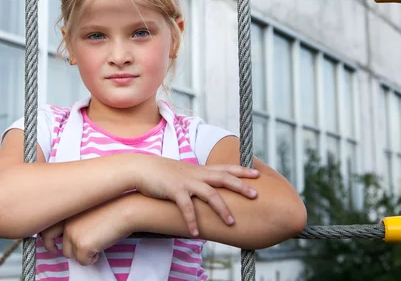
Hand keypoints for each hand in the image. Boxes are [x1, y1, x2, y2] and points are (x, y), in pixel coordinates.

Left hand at [41, 198, 131, 265]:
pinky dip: (94, 258)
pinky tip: (103, 245)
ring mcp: (72, 235)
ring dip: (85, 253)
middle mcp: (66, 223)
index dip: (48, 241)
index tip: (52, 246)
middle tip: (81, 251)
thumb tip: (72, 238)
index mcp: (67, 213)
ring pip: (73, 256)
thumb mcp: (88, 210)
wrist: (126, 209)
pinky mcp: (82, 245)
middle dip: (72, 252)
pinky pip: (85, 261)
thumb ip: (76, 221)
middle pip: (64, 247)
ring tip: (99, 242)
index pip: (48, 230)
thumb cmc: (114, 208)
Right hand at [132, 155, 258, 236]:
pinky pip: (186, 207)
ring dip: (222, 209)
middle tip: (255, 195)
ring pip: (210, 194)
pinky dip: (192, 221)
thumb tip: (208, 189)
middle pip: (224, 178)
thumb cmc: (163, 173)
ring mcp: (186, 182)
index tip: (257, 174)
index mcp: (201, 170)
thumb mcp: (185, 173)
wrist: (142, 168)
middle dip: (241, 186)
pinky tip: (196, 233)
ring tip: (231, 223)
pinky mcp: (174, 190)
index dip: (242, 171)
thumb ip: (198, 179)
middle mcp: (197, 174)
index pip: (226, 168)